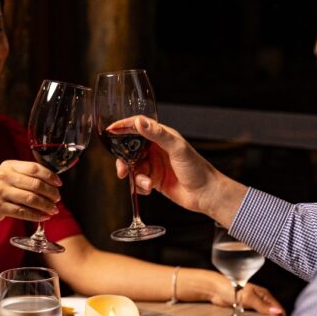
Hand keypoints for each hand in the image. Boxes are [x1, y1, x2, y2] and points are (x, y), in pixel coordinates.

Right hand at [0, 160, 61, 227]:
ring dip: (46, 206)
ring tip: (53, 209)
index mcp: (8, 165)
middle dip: (51, 193)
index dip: (50, 176)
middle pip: (35, 184)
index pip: (35, 168)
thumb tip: (52, 181)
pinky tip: (43, 217)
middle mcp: (3, 176)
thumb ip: (25, 175)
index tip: (59, 184)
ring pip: (31, 199)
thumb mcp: (8, 177)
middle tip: (57, 199)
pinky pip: (22, 212)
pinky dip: (36, 215)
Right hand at [110, 117, 242, 223]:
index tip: (110, 131)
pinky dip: (140, 186)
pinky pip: (138, 181)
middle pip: (130, 149)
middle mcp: (156, 149)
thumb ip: (157, 134)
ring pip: (133, 167)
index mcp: (162, 136)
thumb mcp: (177, 148)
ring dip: (136, 177)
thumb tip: (139, 121)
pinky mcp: (154, 180)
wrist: (206, 194)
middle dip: (124, 160)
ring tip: (146, 183)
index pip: (138, 126)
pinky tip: (149, 189)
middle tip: (122, 170)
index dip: (123, 127)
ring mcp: (154, 164)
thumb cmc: (197, 169)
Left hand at [209, 276, 285, 315]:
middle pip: (271, 313)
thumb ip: (262, 306)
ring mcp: (252, 305)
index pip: (277, 308)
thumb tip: (277, 312)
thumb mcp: (249, 297)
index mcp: (264, 294)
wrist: (215, 290)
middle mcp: (260, 300)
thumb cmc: (231, 287)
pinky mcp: (244, 310)